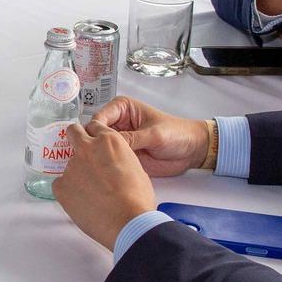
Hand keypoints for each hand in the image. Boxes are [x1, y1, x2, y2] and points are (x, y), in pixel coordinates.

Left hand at [54, 118, 160, 249]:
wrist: (126, 221)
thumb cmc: (136, 198)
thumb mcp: (135, 167)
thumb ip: (118, 157)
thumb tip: (112, 163)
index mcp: (108, 141)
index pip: (94, 126)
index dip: (94, 135)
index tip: (94, 142)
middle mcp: (87, 148)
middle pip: (73, 132)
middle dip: (75, 138)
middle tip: (82, 154)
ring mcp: (71, 166)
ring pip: (69, 165)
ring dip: (77, 174)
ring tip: (91, 193)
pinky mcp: (60, 185)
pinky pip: (60, 184)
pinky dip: (68, 191)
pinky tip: (81, 202)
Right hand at [88, 97, 213, 176]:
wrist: (191, 151)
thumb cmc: (176, 133)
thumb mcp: (153, 134)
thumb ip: (131, 138)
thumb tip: (108, 144)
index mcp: (122, 108)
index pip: (99, 118)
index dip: (94, 130)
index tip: (93, 144)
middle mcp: (117, 123)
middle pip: (96, 133)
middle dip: (93, 144)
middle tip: (89, 158)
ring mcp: (120, 140)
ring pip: (100, 147)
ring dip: (98, 156)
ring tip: (95, 167)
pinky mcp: (123, 154)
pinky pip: (109, 159)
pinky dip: (106, 165)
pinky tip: (103, 172)